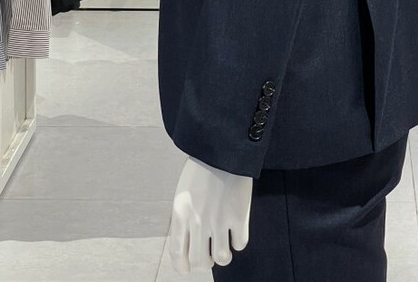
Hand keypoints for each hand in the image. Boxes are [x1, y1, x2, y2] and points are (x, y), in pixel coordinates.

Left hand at [170, 157, 252, 274]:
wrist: (223, 147)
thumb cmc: (202, 168)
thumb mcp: (184, 192)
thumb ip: (184, 217)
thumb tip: (189, 244)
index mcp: (181, 213)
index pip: (177, 253)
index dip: (182, 267)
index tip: (187, 269)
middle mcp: (198, 220)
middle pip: (200, 261)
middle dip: (205, 261)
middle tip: (209, 253)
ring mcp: (219, 219)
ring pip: (221, 258)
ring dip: (223, 255)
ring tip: (224, 246)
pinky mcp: (239, 215)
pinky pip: (240, 244)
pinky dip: (238, 241)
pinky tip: (236, 230)